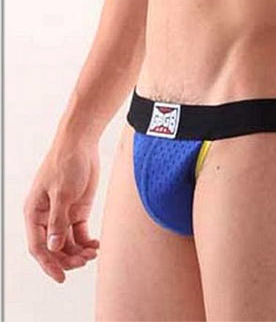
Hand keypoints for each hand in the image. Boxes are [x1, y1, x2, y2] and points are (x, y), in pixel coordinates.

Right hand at [23, 136, 100, 282]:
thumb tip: (54, 247)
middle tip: (84, 262)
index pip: (38, 246)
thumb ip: (58, 221)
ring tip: (93, 253)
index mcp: (34, 212)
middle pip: (54, 248)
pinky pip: (79, 233)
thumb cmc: (66, 163)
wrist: (81, 143)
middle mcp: (46, 217)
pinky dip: (86, 242)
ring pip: (67, 243)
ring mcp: (62, 214)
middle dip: (67, 259)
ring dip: (78, 252)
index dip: (48, 264)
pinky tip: (96, 246)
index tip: (61, 277)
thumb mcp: (62, 192)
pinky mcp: (77, 210)